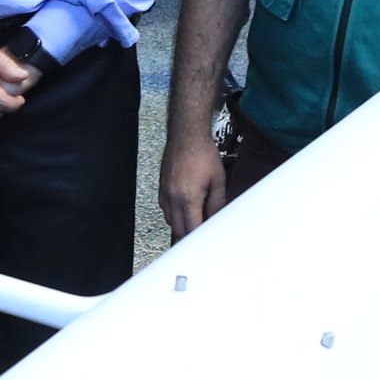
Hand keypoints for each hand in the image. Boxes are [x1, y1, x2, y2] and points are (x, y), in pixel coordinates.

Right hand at [159, 122, 230, 242]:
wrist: (186, 136)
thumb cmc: (203, 154)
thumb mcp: (218, 180)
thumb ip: (217, 203)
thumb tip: (216, 218)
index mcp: (188, 198)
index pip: (191, 229)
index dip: (198, 239)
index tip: (204, 242)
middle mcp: (173, 198)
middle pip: (177, 229)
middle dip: (188, 235)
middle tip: (200, 236)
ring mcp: (165, 193)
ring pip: (170, 220)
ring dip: (180, 225)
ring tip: (194, 222)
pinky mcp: (162, 187)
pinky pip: (165, 209)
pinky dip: (174, 214)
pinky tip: (184, 210)